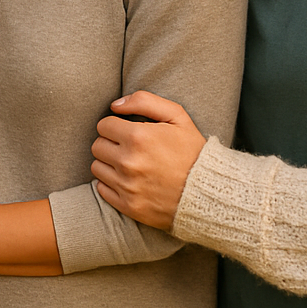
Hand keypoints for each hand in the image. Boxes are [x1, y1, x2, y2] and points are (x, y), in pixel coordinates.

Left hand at [90, 91, 205, 231]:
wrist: (209, 193)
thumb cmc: (193, 152)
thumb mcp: (177, 117)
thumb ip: (144, 101)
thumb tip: (114, 105)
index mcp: (138, 137)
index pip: (103, 126)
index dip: (116, 126)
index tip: (128, 131)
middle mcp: (128, 162)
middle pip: (98, 146)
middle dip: (111, 143)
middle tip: (128, 147)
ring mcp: (127, 186)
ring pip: (97, 167)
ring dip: (109, 163)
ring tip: (129, 163)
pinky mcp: (128, 206)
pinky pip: (102, 189)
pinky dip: (111, 183)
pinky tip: (128, 180)